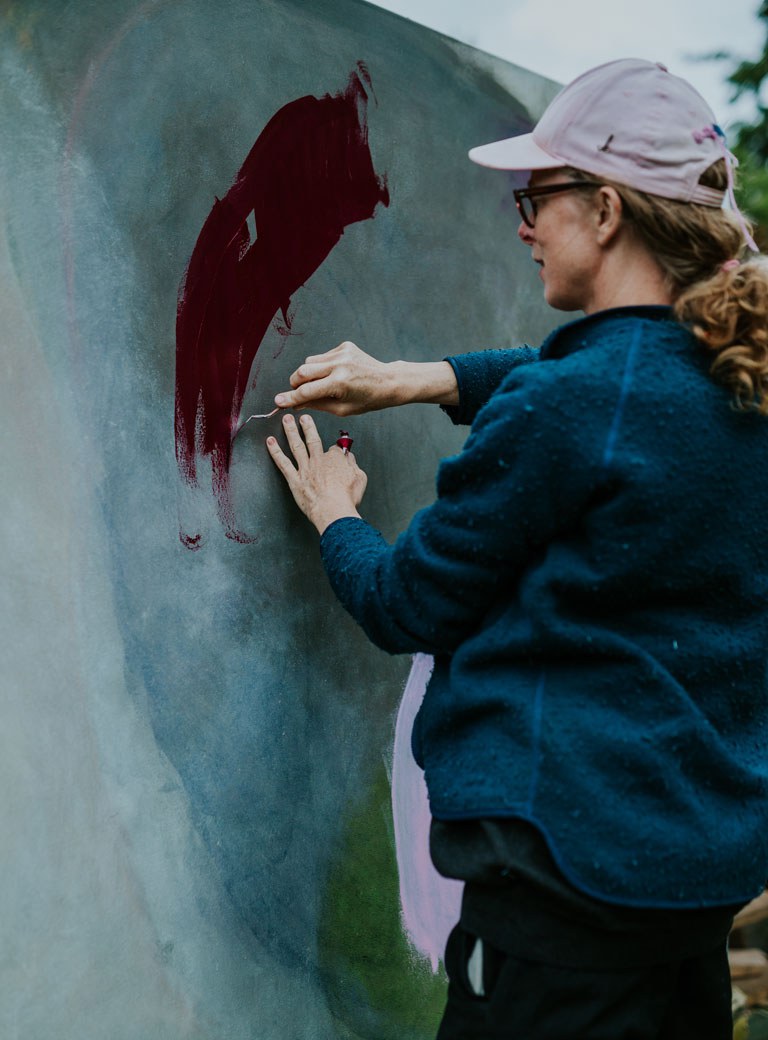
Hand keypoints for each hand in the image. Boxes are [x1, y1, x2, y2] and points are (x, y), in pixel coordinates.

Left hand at [267, 413, 366, 533]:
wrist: (333, 510)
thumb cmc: (347, 497)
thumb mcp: (360, 478)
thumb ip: (353, 465)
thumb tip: (350, 459)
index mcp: (335, 459)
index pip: (335, 449)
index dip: (335, 449)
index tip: (335, 451)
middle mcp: (318, 460)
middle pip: (312, 439)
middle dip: (307, 426)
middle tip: (303, 417)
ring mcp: (305, 469)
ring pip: (296, 445)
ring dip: (290, 431)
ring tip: (286, 420)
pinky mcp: (294, 480)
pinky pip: (283, 463)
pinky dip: (275, 451)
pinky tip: (270, 442)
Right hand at [274, 341, 395, 415]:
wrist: (388, 381)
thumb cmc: (368, 399)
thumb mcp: (342, 409)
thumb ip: (317, 404)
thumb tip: (296, 402)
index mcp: (340, 383)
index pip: (307, 391)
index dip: (290, 398)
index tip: (278, 402)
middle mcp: (339, 364)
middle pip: (302, 372)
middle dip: (295, 384)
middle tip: (298, 392)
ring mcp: (342, 352)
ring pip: (310, 362)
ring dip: (309, 375)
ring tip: (322, 384)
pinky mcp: (344, 346)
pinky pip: (322, 356)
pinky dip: (322, 367)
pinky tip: (334, 374)